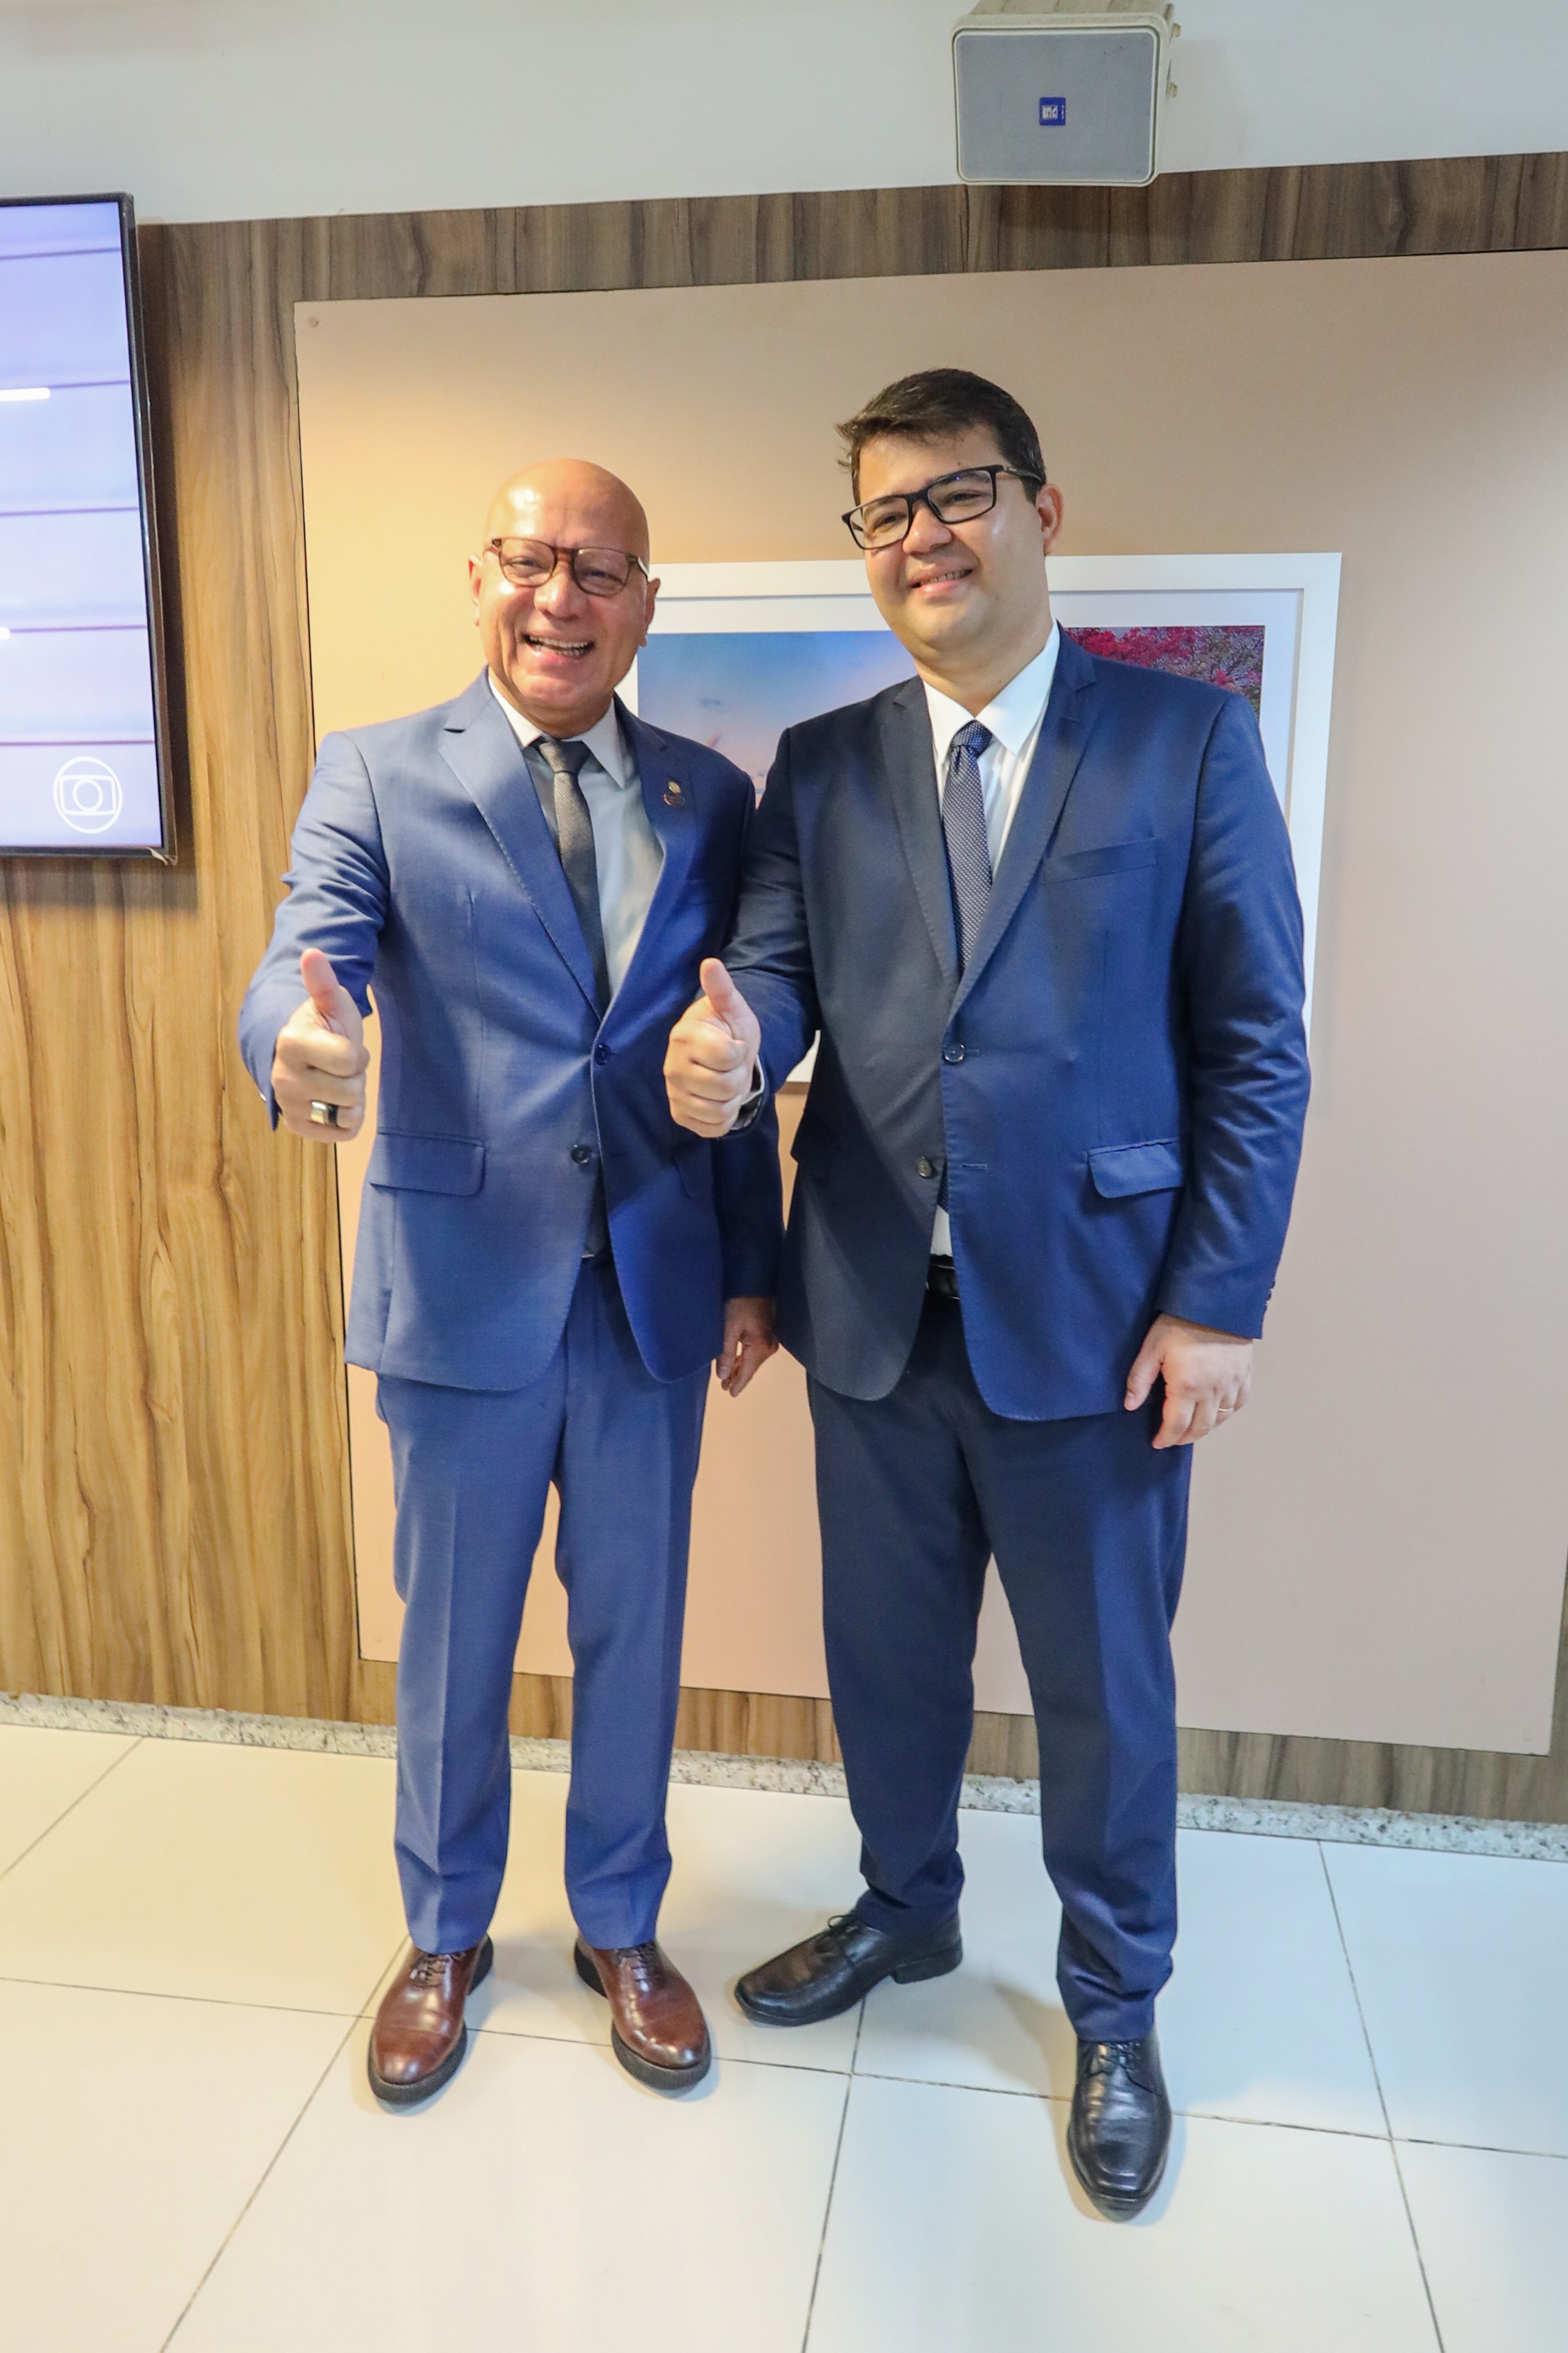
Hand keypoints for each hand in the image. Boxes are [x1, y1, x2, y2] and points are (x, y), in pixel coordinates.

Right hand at [271, 949, 368, 1141]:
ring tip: (337, 1081)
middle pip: (352, 1090)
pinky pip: (344, 1133)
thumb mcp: (329, 1003)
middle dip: (355, 1076)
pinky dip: (348, 1119)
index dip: (356, 1053)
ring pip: (349, 1113)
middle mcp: (284, 1079)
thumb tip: (312, 953)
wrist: (301, 1056)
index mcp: (292, 1044)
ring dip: (352, 1098)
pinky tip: (334, 1101)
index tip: (341, 1044)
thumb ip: (323, 982)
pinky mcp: (298, 1127)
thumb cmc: (321, 1027)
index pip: (351, 1061)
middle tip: (339, 1065)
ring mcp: (289, 1106)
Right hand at [665, 957, 761, 1137]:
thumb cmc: (727, 1030)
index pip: (727, 1055)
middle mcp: (672, 1066)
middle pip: (725, 1085)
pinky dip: (724, 1117)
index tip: (733, 1043)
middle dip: (737, 1076)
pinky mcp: (679, 1115)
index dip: (740, 1051)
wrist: (721, 1057)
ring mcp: (674, 1093)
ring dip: (732, 1098)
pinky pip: (712, 1128)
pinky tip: (718, 1099)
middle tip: (731, 1066)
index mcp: (683, 1036)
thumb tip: (711, 963)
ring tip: (725, 1081)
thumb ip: (722, 989)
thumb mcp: (732, 1008)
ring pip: (719, 1110)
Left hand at [715, 1296, 777, 1396]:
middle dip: (738, 1378)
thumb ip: (726, 1354)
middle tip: (725, 1388)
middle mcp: (768, 1346)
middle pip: (752, 1368)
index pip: (748, 1372)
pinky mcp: (766, 1333)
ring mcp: (769, 1340)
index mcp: (759, 1347)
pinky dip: (745, 1359)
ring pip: (753, 1361)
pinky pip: (755, 1352)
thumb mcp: (728, 1328)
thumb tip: (723, 1376)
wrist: (754, 1282)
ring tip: (728, 1379)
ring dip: (741, 1369)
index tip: (731, 1395)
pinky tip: (737, 1363)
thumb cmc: (740, 1302)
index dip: (739, 1384)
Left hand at [1124, 1313, 1253, 1449]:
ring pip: (1220, 1419)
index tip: (1158, 1443)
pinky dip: (1226, 1413)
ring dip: (1205, 1428)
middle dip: (1184, 1438)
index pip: (1176, 1425)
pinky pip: (1238, 1404)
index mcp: (1186, 1386)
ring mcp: (1231, 1385)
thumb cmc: (1181, 1322)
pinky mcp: (1244, 1375)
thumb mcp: (1152, 1347)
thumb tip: (1130, 1405)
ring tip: (1192, 1428)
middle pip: (1200, 1428)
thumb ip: (1140, 1378)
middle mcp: (1212, 1391)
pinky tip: (1216, 1412)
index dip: (1166, 1438)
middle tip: (1173, 1439)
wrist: (1216, 1302)